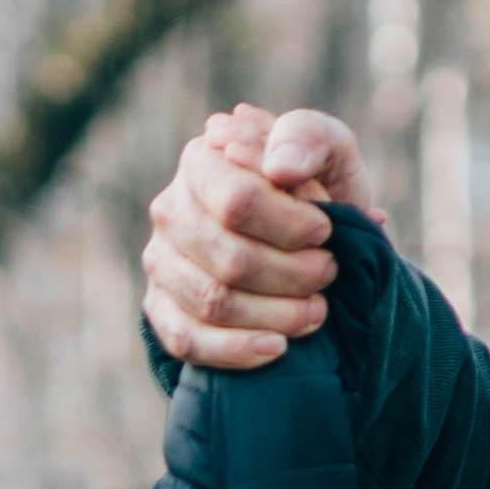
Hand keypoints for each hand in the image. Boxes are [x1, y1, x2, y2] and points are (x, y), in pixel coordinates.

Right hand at [139, 103, 364, 366]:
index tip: (326, 232)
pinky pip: (186, 340)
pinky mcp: (159, 309)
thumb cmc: (317, 196)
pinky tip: (277, 348)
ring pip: (213, 302)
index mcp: (204, 159)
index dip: (290, 225)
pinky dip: (237, 350)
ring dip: (276, 315)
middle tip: (328, 274)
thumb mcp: (330, 154)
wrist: (307, 250)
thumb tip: (281, 167)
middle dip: (292, 275)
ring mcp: (160, 261)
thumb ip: (311, 139)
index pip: (238, 201)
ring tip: (316, 312)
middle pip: (229, 258)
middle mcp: (171, 208)